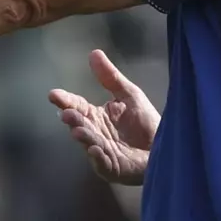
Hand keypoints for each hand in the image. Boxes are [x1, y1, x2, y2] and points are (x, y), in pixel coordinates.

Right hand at [49, 49, 159, 185]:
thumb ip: (110, 77)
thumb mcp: (128, 94)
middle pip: (80, 125)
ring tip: (78, 131)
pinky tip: (95, 149)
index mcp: (96, 116)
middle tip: (66, 113)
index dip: (65, 100)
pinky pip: (103, 164)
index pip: (77, 106)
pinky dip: (98, 158)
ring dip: (83, 138)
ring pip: (89, 144)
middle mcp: (95, 134)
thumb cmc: (146, 121)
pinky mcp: (114, 169)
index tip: (53, 94)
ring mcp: (103, 153)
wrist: (167, 146)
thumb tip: (93, 52)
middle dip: (73, 120)